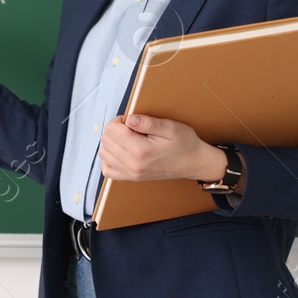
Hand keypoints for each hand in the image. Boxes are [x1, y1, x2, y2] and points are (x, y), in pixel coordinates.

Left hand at [98, 113, 221, 182]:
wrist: (194, 163)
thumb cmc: (184, 143)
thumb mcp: (170, 127)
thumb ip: (148, 122)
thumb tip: (129, 119)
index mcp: (141, 150)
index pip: (112, 130)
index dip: (119, 120)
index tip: (131, 120)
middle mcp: (133, 164)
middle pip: (106, 140)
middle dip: (115, 129)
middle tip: (131, 128)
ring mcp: (132, 173)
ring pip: (103, 153)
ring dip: (111, 142)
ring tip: (127, 138)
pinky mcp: (132, 178)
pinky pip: (108, 170)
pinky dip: (109, 158)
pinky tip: (120, 151)